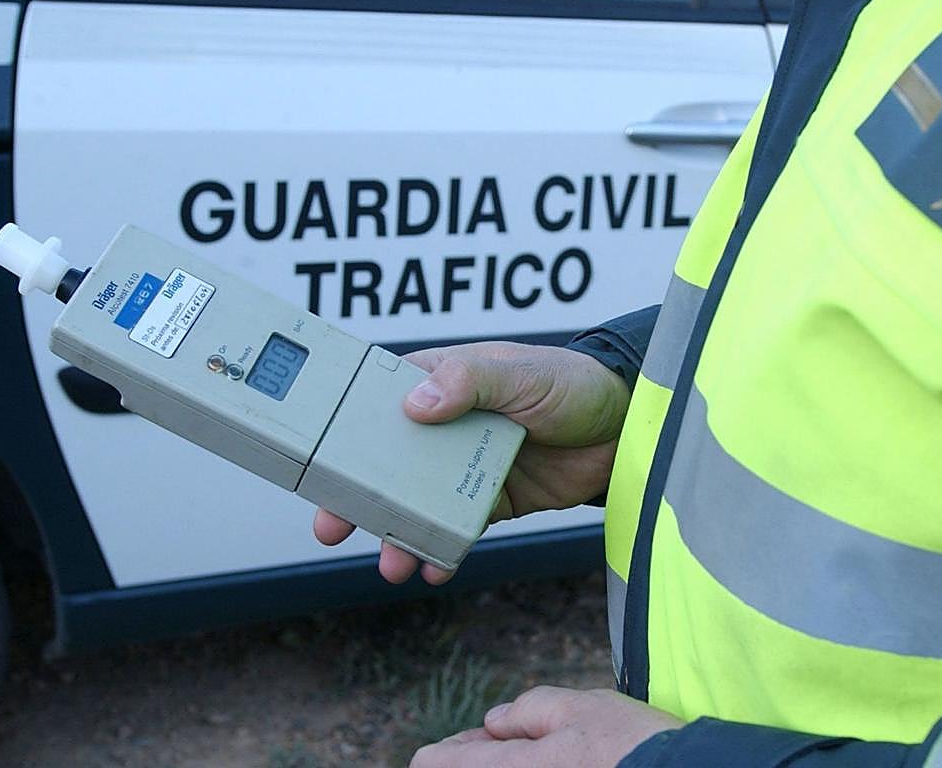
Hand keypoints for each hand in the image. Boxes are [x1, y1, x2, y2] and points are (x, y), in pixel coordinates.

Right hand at [313, 342, 630, 584]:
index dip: (345, 432)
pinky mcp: (493, 500)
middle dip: (356, 496)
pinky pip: (457, 528)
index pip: (379, 404)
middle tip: (331, 526)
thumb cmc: (572, 382)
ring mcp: (466, 465)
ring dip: (398, 532)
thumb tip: (418, 405)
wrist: (624, 428)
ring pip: (417, 502)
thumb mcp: (520, 373)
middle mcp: (446, 426)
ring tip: (391, 562)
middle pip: (387, 462)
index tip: (316, 462)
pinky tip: (432, 567)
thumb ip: (470, 381)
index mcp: (442, 382)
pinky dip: (441, 549)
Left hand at [410, 686, 682, 767]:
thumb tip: (496, 722)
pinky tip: (568, 766)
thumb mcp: (579, 707)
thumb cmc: (630, 748)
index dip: (452, 747)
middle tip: (520, 743)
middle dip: (489, 757)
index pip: (435, 764)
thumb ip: (529, 710)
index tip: (484, 739)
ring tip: (551, 756)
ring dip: (512, 767)